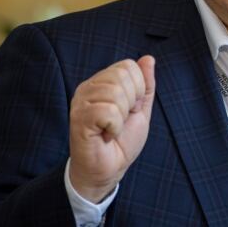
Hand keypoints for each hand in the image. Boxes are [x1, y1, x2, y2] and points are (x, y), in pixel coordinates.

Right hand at [68, 56, 155, 201]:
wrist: (109, 169)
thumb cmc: (122, 141)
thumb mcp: (141, 110)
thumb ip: (145, 85)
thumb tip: (148, 58)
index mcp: (102, 82)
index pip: (128, 66)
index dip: (138, 89)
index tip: (129, 109)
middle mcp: (88, 87)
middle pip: (122, 76)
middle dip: (131, 102)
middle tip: (120, 119)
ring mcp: (81, 101)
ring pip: (115, 93)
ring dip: (122, 117)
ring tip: (112, 128)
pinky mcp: (79, 117)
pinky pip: (108, 111)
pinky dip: (114, 127)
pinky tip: (106, 135)